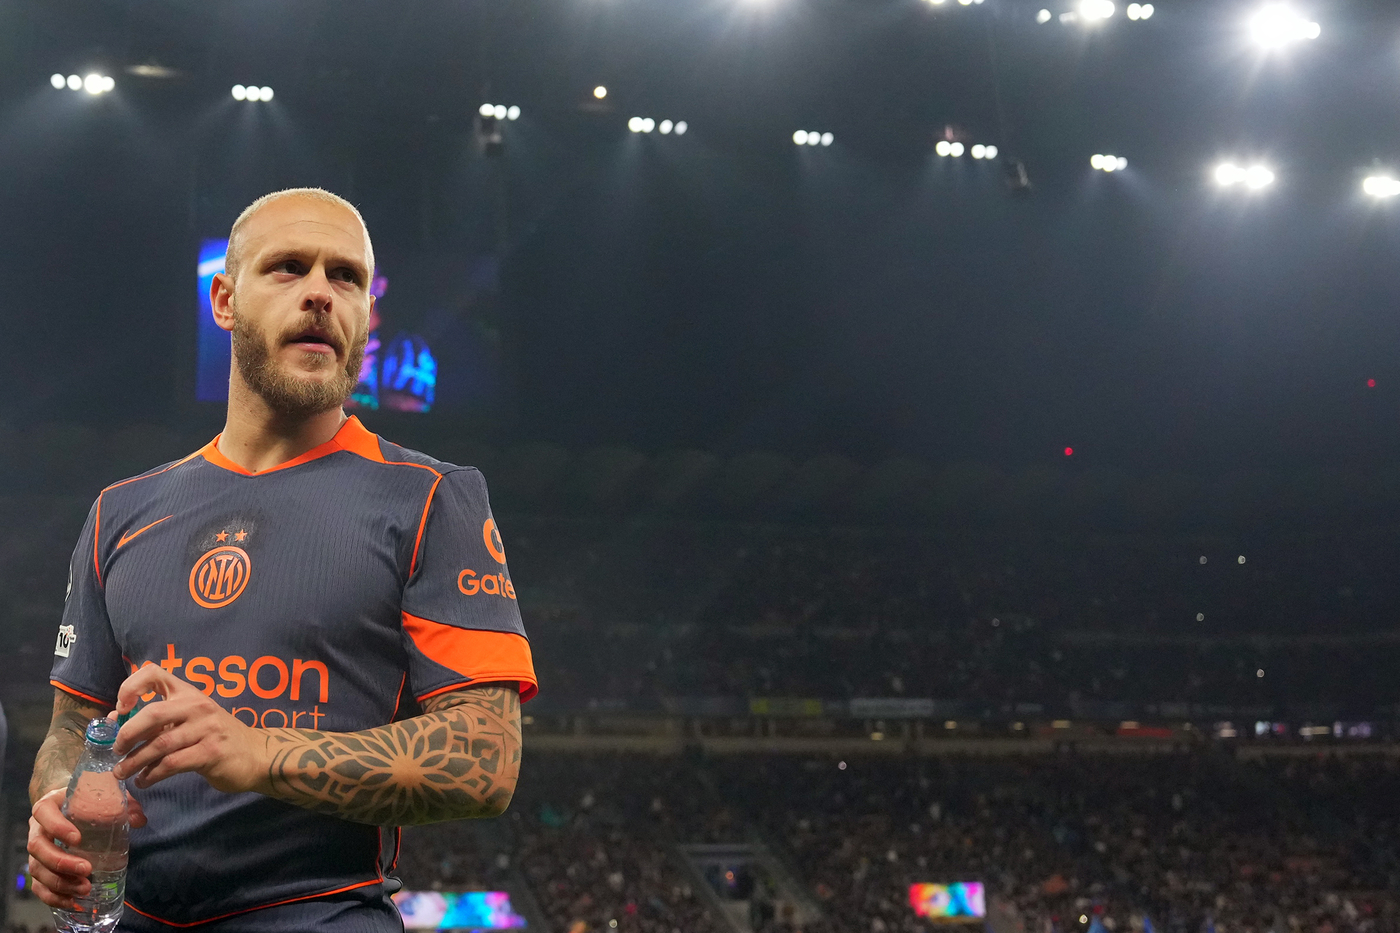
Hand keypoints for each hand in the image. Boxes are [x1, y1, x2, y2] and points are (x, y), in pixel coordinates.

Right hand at [28, 788, 145, 910]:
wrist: (71, 810)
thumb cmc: (88, 803)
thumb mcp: (106, 797)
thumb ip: (125, 804)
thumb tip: (139, 820)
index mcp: (50, 805)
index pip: (43, 812)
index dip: (56, 826)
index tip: (77, 839)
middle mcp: (37, 828)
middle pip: (37, 847)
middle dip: (60, 862)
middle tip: (86, 869)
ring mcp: (37, 851)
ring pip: (37, 869)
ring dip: (59, 883)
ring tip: (84, 889)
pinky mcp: (40, 869)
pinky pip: (38, 886)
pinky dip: (53, 897)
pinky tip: (72, 902)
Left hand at [111, 666, 268, 794]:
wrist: (256, 754)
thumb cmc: (216, 736)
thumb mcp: (190, 720)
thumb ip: (158, 720)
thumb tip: (116, 721)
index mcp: (189, 693)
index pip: (156, 673)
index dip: (132, 687)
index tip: (122, 708)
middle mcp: (198, 706)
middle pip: (153, 714)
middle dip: (128, 734)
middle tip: (116, 750)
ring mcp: (207, 729)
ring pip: (160, 744)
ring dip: (135, 761)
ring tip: (122, 773)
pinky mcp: (211, 753)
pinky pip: (172, 764)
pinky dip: (152, 775)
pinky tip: (145, 781)